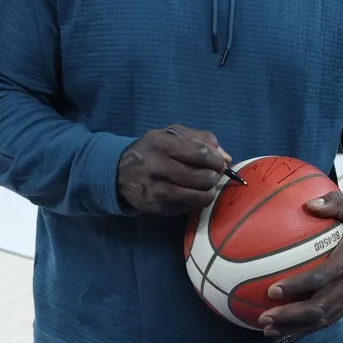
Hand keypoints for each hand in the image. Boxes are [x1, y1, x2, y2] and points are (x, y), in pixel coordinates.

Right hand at [116, 124, 230, 214]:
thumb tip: (225, 157)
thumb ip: (201, 138)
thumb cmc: (152, 149)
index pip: (201, 154)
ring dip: (209, 191)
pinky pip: (190, 208)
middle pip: (203, 178)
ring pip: (199, 196)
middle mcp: (157, 168)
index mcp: (162, 144)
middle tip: (212, 174)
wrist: (117, 172)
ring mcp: (156, 191)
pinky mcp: (158, 208)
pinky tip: (191, 193)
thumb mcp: (172, 134)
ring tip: (204, 184)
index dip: (216, 160)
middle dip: (214, 176)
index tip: (218, 162)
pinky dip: (196, 201)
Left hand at [257, 191, 342, 337]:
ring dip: (296, 327)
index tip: (272, 290)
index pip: (322, 278)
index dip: (297, 287)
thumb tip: (307, 203)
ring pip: (324, 319)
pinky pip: (330, 320)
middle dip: (291, 316)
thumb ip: (334, 203)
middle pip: (321, 308)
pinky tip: (286, 329)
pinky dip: (307, 328)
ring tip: (268, 328)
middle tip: (264, 316)